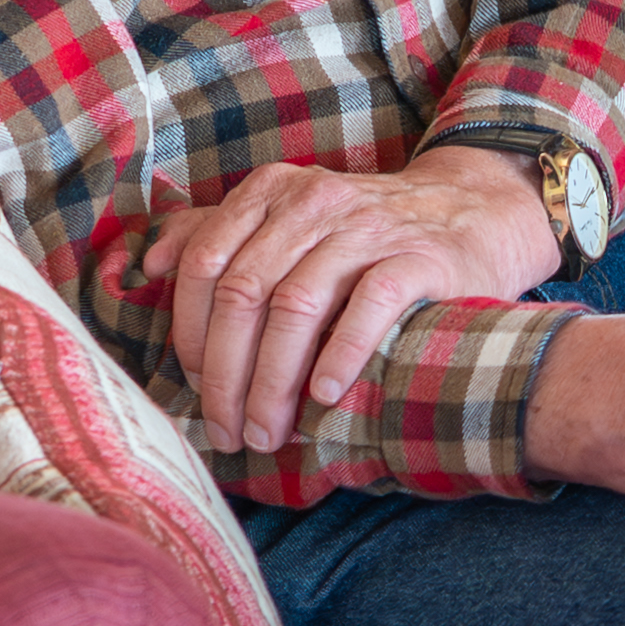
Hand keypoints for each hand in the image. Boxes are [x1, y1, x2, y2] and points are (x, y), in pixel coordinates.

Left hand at [116, 150, 559, 452]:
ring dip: (274, 381)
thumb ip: (220, 234)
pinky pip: (368, 308)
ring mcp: (366, 228)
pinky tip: (325, 398)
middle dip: (227, 375)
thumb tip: (149, 263)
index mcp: (271, 193)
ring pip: (297, 307)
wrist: (475, 213)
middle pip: (244, 292)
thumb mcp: (292, 218)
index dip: (193, 335)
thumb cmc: (368, 232)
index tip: (197, 389)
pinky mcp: (418, 258)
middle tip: (228, 433)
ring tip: (268, 432)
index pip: (206, 264)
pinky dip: (340, 356)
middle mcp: (312, 203)